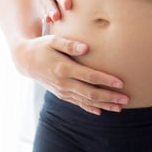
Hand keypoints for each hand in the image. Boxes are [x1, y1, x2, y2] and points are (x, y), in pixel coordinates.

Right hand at [12, 34, 128, 114]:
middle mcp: (64, 83)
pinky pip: (78, 103)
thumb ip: (69, 44)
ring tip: (120, 107)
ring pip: (86, 101)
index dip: (105, 80)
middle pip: (90, 93)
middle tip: (126, 99)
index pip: (89, 77)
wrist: (25, 61)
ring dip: (104, 105)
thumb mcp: (53, 40)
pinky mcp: (61, 95)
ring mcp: (62, 91)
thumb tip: (86, 47)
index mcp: (63, 69)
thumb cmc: (41, 47)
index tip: (120, 83)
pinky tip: (101, 111)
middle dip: (109, 97)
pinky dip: (90, 108)